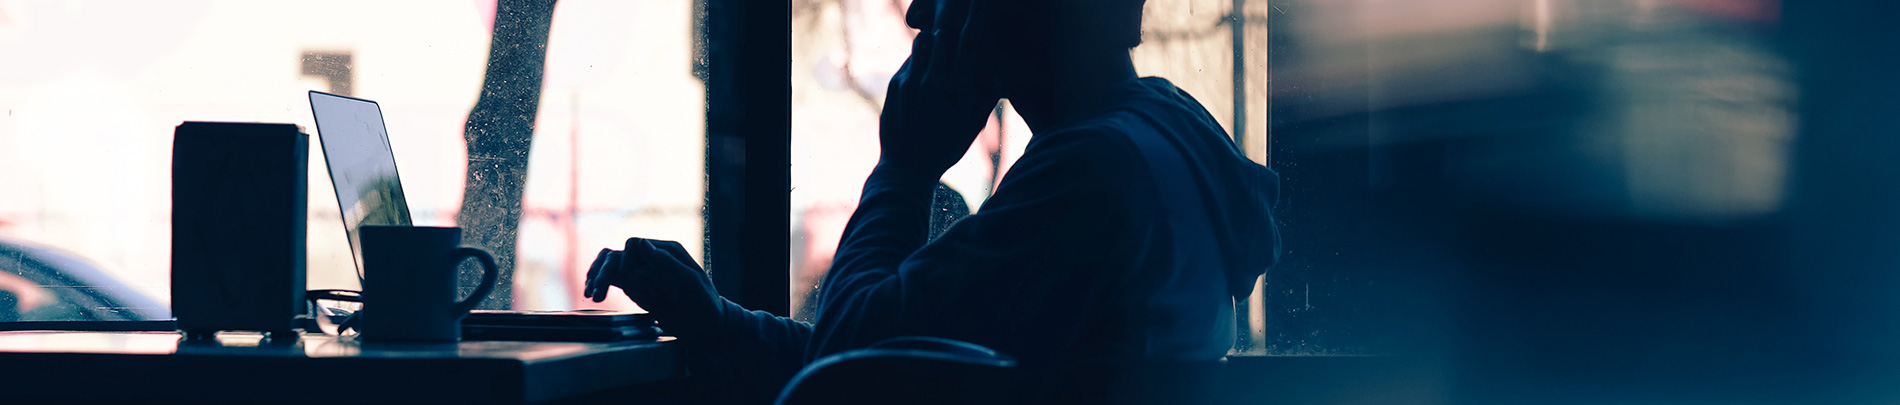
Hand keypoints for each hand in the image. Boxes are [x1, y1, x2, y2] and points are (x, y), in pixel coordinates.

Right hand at [584, 238, 725, 340]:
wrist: (706, 326)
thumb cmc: (705, 303)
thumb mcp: (692, 283)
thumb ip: (669, 263)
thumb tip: (642, 244)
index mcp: (667, 251)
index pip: (635, 245)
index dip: (626, 261)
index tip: (627, 283)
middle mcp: (652, 258)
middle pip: (619, 255)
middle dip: (604, 272)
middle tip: (595, 293)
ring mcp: (643, 272)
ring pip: (612, 265)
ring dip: (598, 276)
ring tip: (592, 293)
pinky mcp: (637, 287)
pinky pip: (614, 278)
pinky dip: (601, 282)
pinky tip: (593, 293)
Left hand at [878, 4, 1001, 177]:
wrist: (907, 168)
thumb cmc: (946, 148)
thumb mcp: (973, 126)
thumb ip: (987, 97)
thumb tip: (998, 74)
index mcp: (957, 90)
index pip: (970, 42)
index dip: (977, 18)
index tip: (980, 2)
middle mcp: (933, 81)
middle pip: (942, 34)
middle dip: (949, 34)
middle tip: (953, 37)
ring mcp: (910, 81)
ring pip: (922, 44)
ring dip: (930, 45)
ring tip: (936, 59)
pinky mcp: (895, 85)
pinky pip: (909, 62)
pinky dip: (917, 65)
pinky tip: (921, 82)